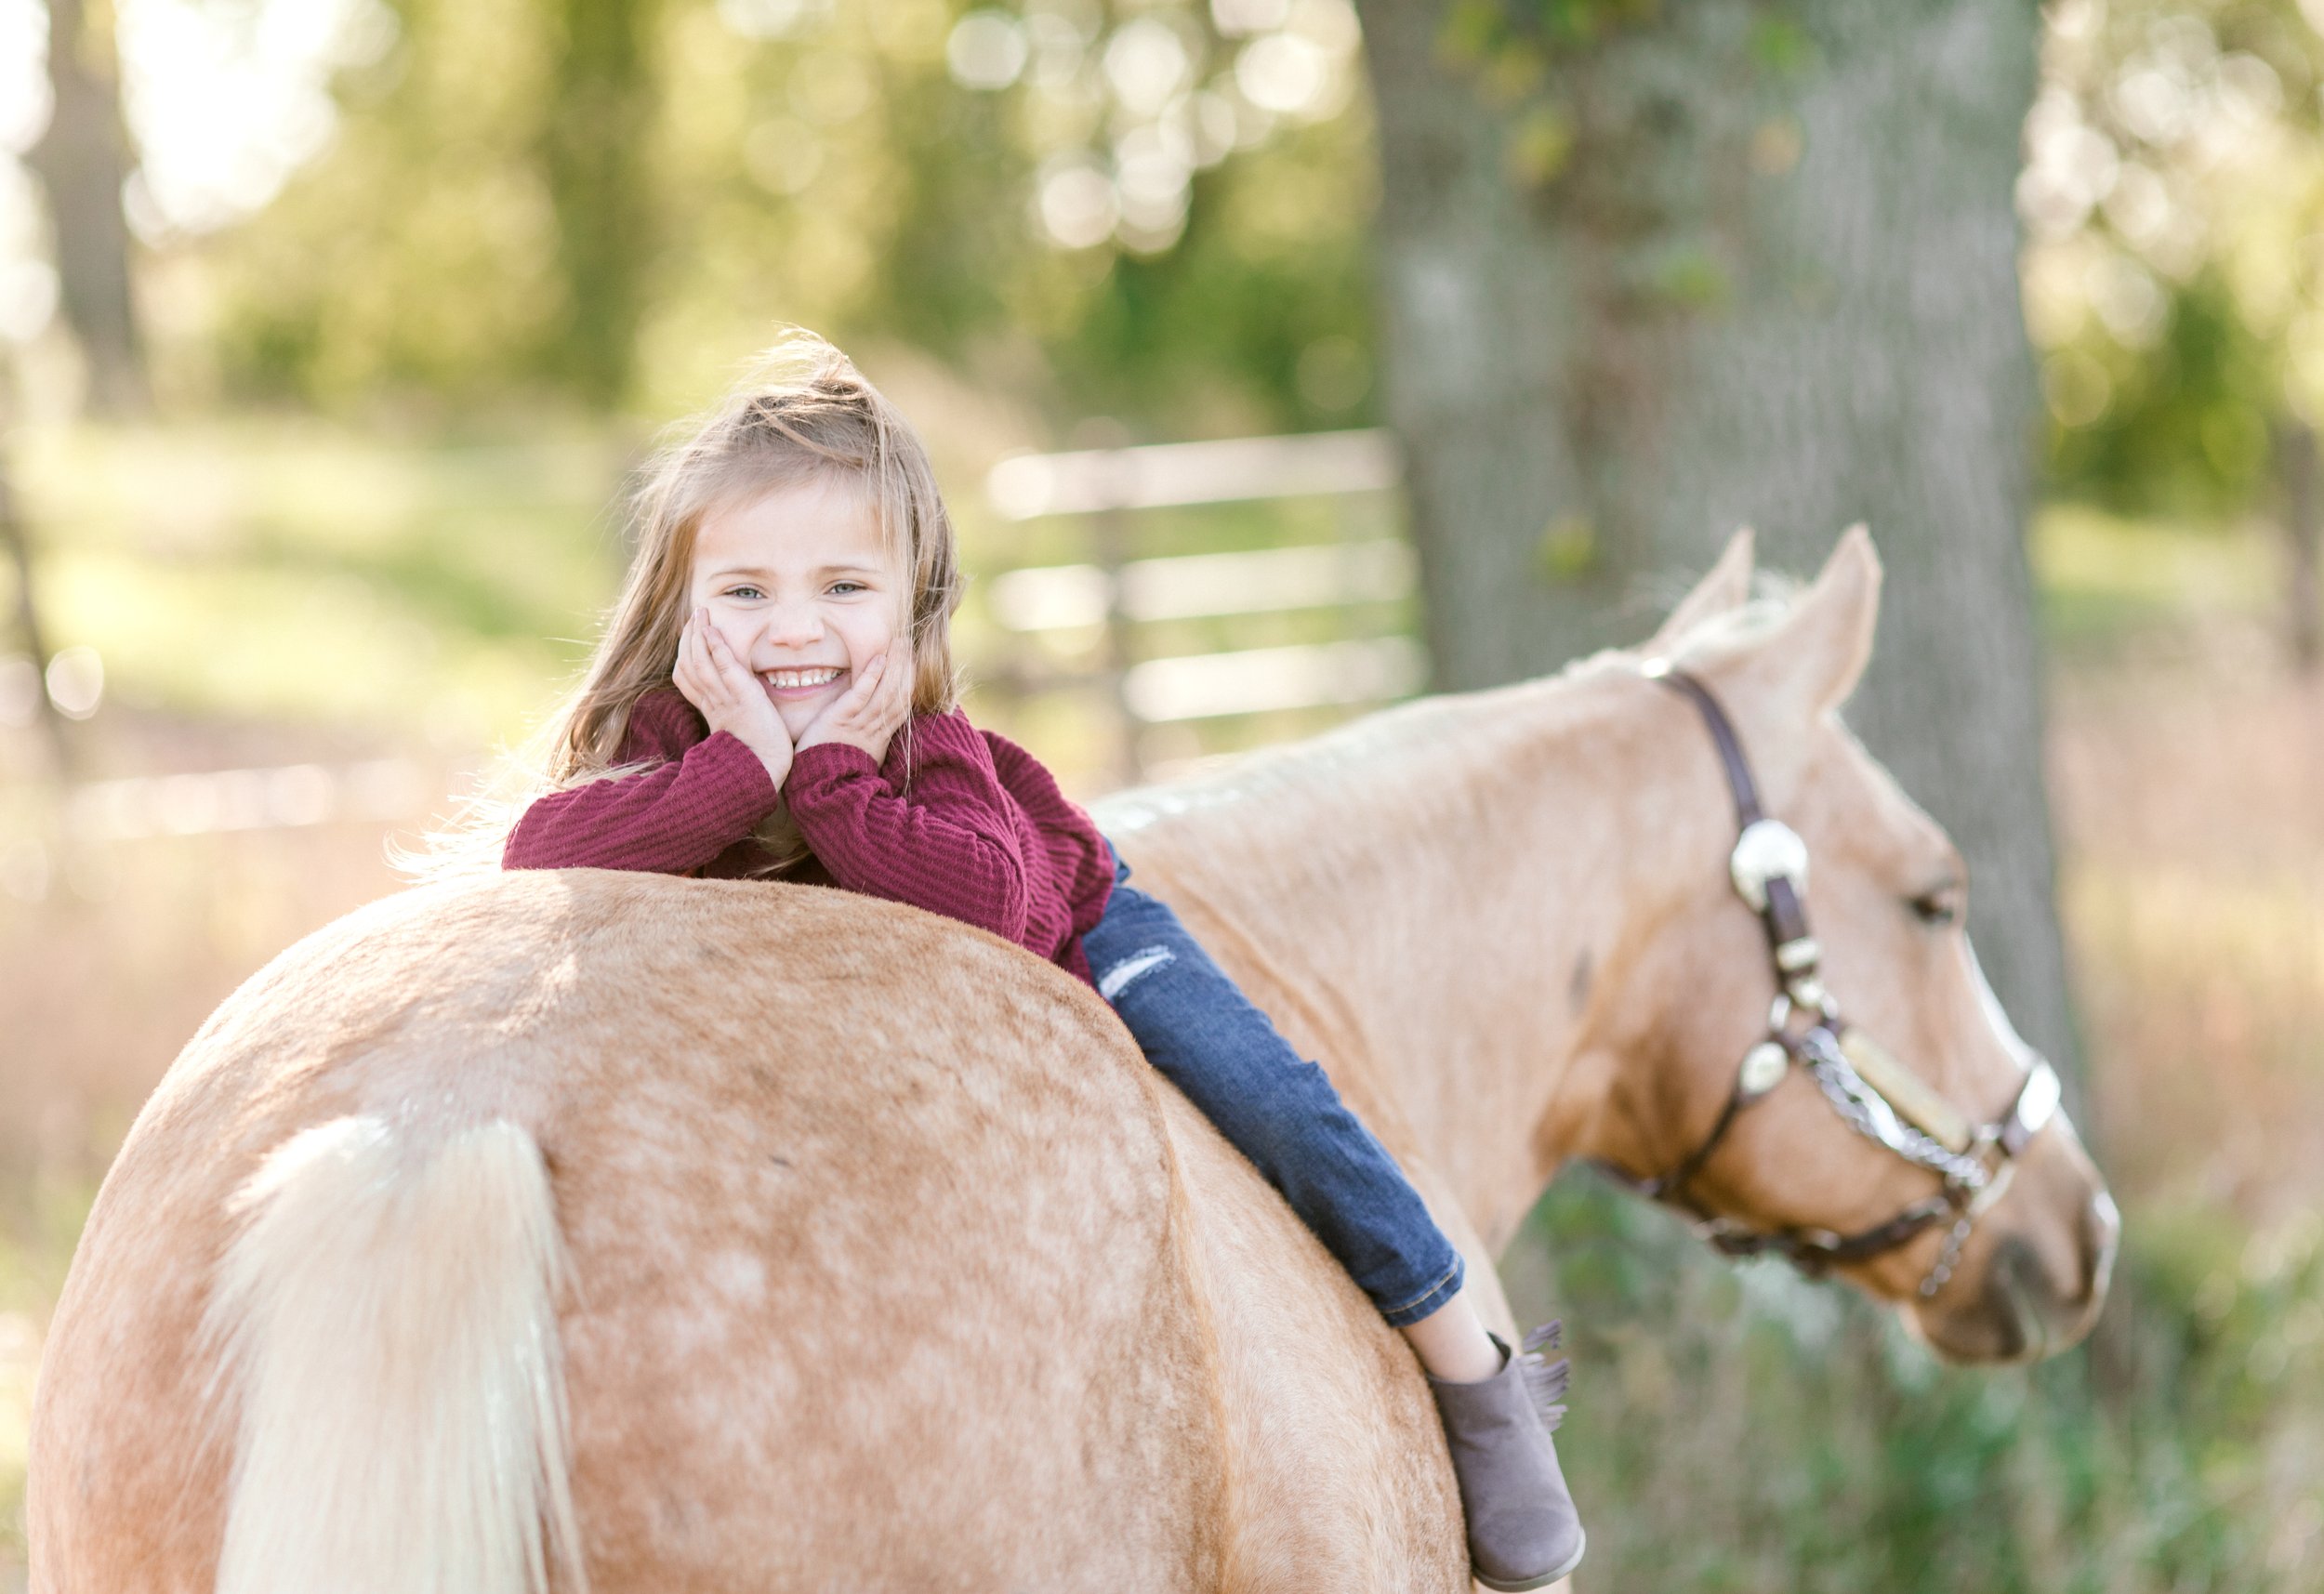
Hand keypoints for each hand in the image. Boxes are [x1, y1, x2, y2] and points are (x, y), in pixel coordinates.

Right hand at [674, 609, 792, 787]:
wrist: (767, 770)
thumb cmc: (760, 753)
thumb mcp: (742, 726)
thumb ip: (738, 709)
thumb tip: (744, 696)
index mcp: (712, 710)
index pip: (687, 679)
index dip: (685, 655)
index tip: (689, 637)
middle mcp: (713, 703)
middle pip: (688, 666)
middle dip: (688, 639)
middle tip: (693, 617)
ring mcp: (725, 700)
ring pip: (699, 663)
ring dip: (698, 635)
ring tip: (700, 614)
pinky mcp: (742, 698)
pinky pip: (723, 668)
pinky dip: (716, 647)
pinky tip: (712, 630)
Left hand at [793, 638, 912, 765]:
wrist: (816, 787)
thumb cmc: (831, 769)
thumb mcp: (856, 753)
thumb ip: (865, 737)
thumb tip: (873, 726)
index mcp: (879, 738)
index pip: (901, 706)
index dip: (910, 684)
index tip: (915, 664)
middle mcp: (874, 730)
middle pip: (898, 695)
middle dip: (906, 668)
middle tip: (909, 644)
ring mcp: (858, 725)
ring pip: (884, 692)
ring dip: (894, 666)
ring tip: (899, 643)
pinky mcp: (840, 720)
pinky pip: (860, 696)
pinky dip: (871, 677)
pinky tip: (879, 658)